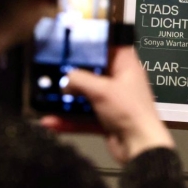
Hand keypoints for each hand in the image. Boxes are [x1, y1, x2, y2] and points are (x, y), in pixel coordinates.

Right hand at [40, 46, 174, 164]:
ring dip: (68, 99)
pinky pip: (82, 117)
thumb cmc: (130, 112)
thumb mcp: (102, 90)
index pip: (113, 46)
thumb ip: (79, 80)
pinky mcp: (104, 120)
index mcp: (126, 67)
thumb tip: (65, 80)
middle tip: (55, 68)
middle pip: (94, 72)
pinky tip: (50, 121)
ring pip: (86, 96)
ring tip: (48, 95)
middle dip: (75, 73)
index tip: (77, 39)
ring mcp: (112, 102)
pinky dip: (67, 120)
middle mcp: (120, 83)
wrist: (139, 148)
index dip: (97, 41)